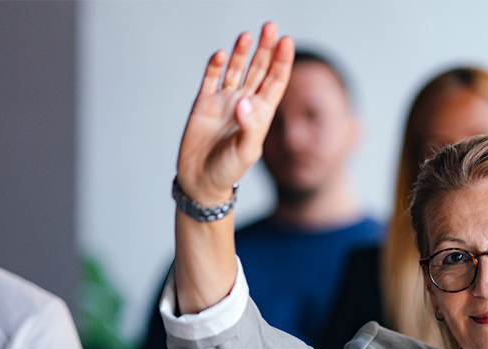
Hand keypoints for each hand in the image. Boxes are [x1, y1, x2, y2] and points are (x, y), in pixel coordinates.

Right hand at [176, 22, 293, 205]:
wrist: (201, 182)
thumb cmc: (228, 171)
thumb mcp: (246, 152)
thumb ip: (250, 126)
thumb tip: (244, 101)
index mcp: (261, 114)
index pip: (275, 82)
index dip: (282, 61)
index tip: (286, 41)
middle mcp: (244, 104)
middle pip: (258, 70)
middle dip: (265, 49)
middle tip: (270, 27)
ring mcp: (224, 102)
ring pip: (236, 70)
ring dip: (242, 53)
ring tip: (247, 35)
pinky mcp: (203, 104)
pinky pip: (211, 79)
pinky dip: (215, 66)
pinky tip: (221, 54)